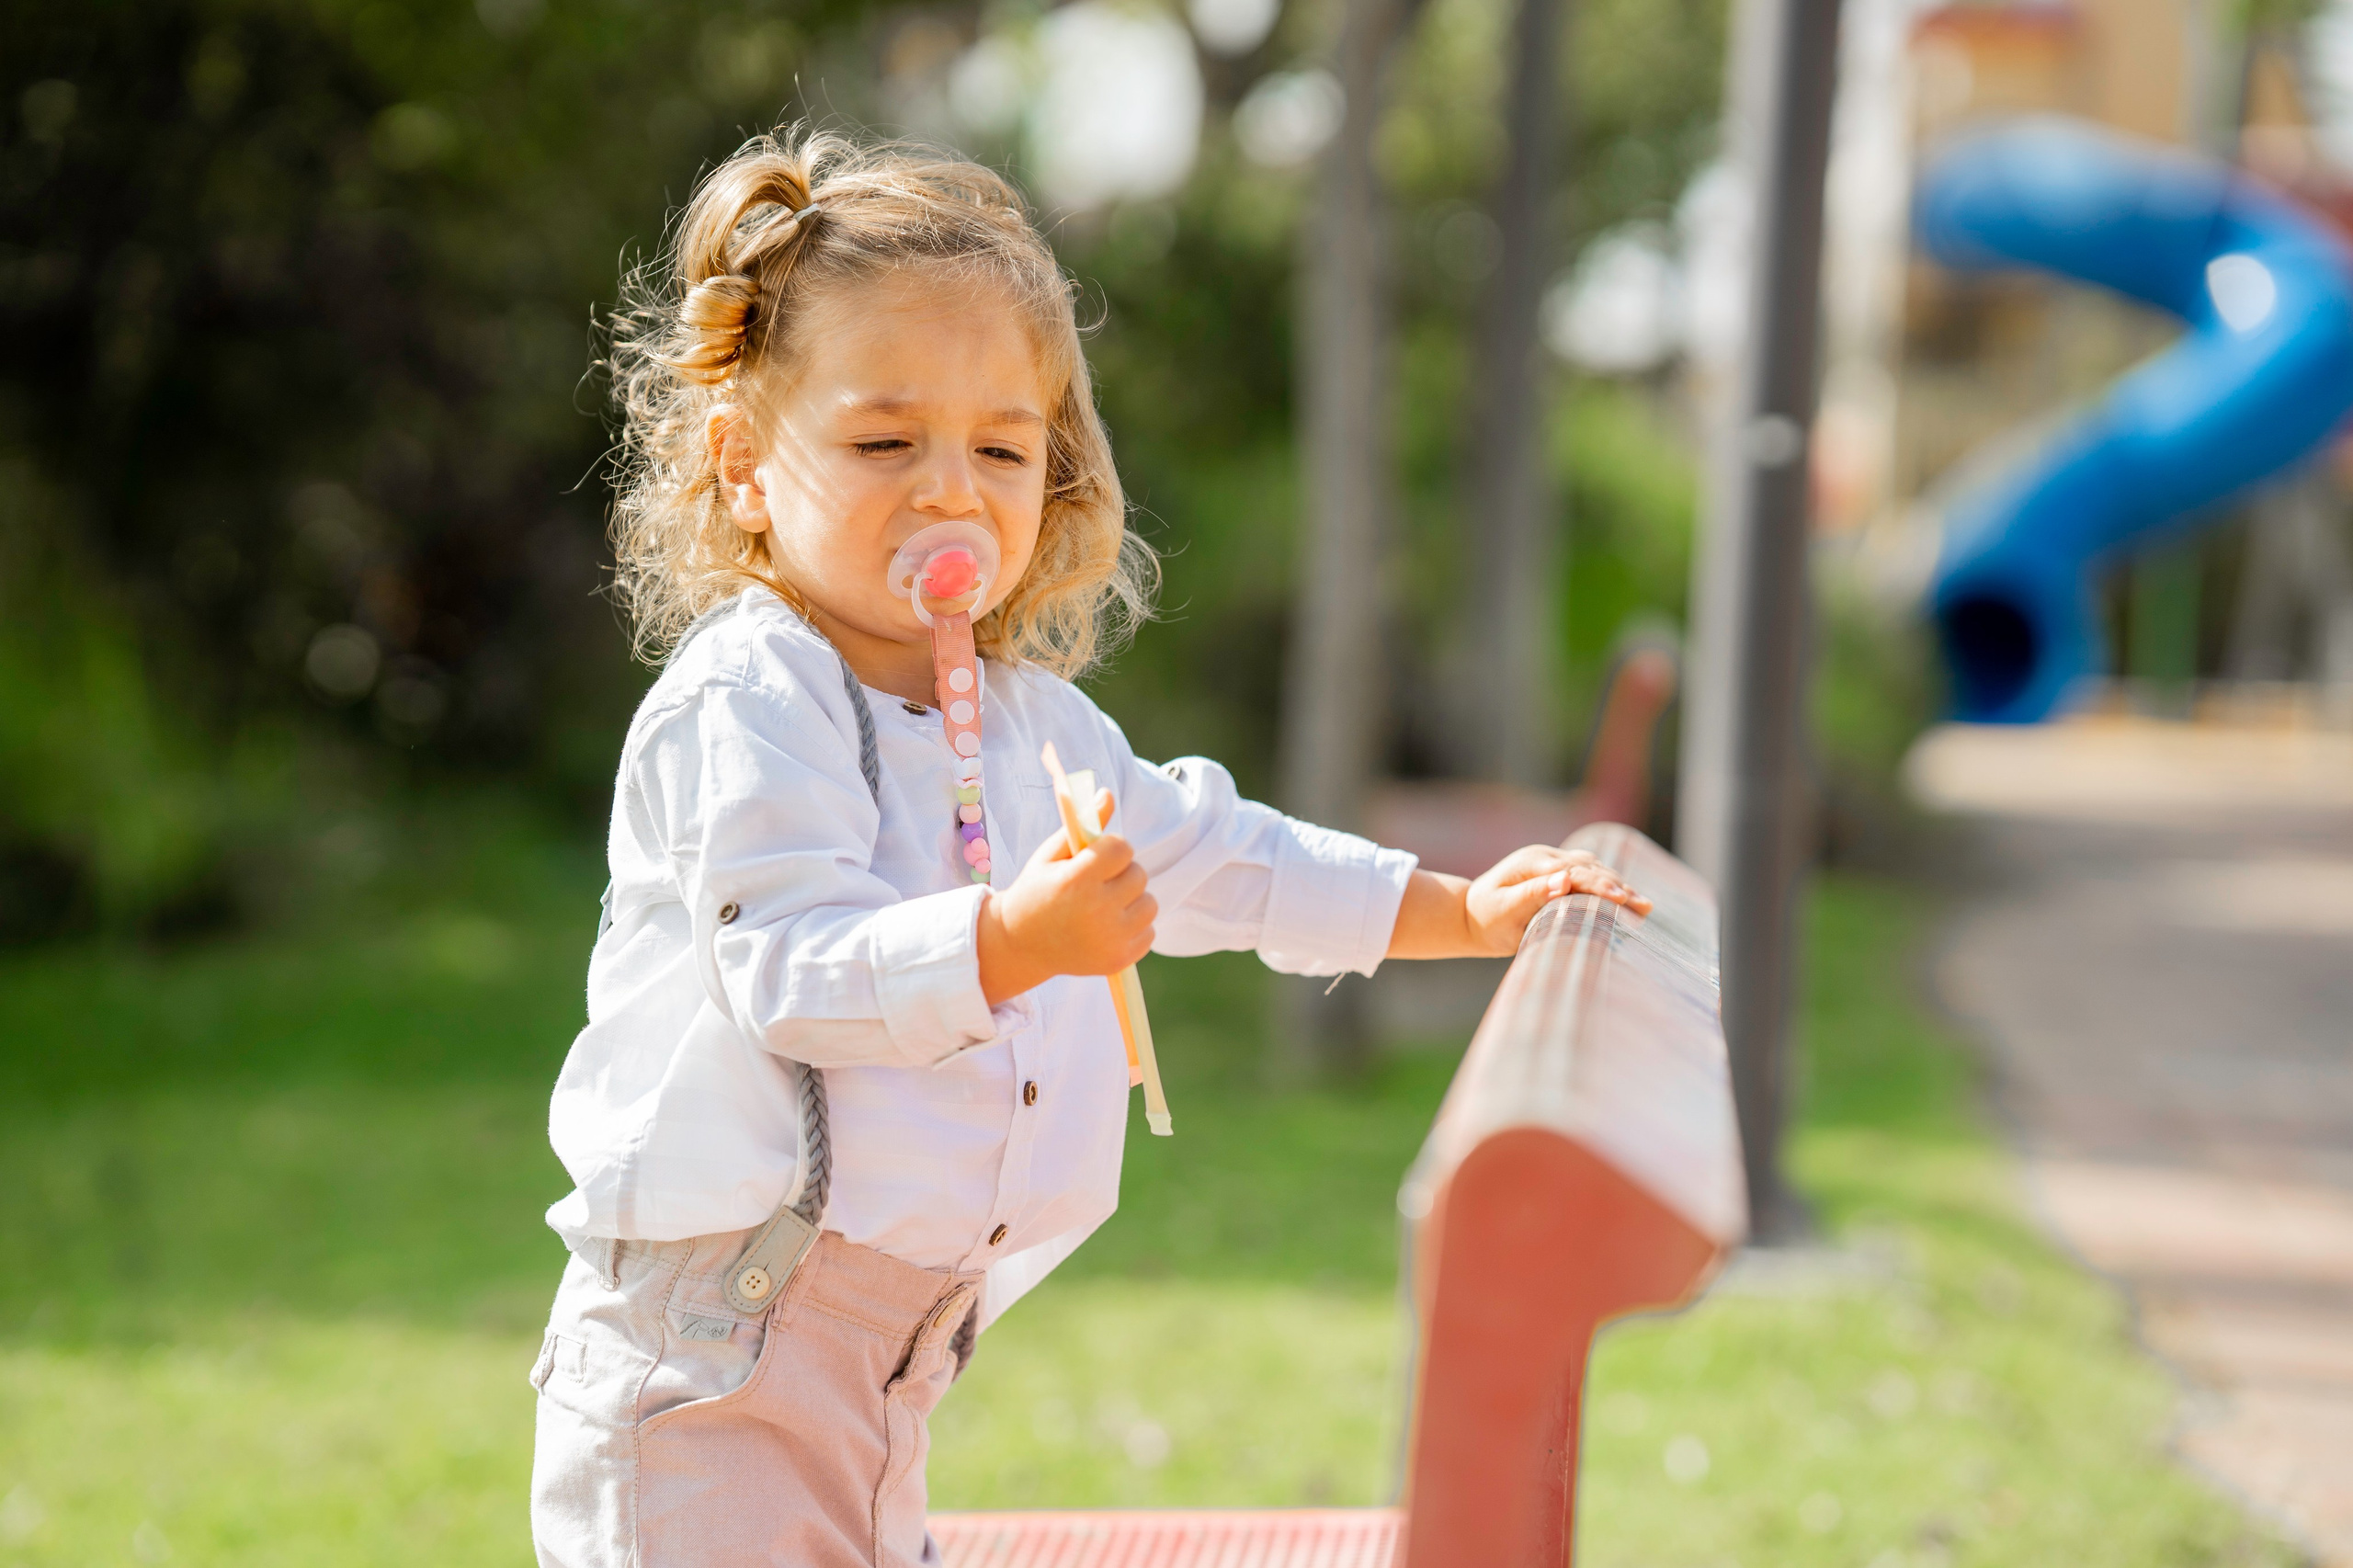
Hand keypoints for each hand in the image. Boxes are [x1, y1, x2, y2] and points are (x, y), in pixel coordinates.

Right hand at [976, 789, 1156, 1003]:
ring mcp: (1110, 939)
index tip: (1095, 858)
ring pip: (1149, 903)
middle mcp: (1097, 911)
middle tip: (1097, 883)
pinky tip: (1108, 926)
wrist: (1020, 945)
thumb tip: (1107, 793)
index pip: (1122, 848)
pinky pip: (1149, 931)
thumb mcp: (1051, 854)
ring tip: (1104, 904)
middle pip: (1139, 874)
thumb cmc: (1037, 891)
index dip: (1111, 849)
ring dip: (1132, 899)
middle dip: (1121, 873)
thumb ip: (1083, 824)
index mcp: (1076, 880)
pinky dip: (1134, 926)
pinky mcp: (1120, 960)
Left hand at [1388, 845, 1649, 960]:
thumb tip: (1564, 880)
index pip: (1574, 871)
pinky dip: (1612, 888)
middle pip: (1591, 868)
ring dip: (1621, 886)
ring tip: (1645, 907)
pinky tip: (1631, 902)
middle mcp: (1548, 857)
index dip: (1599, 884)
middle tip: (1644, 907)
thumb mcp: (1503, 909)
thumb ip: (1532, 894)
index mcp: (1533, 862)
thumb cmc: (1486, 917)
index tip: (1621, 898)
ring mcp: (1556, 863)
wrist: (1472, 915)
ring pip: (1596, 870)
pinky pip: (1592, 877)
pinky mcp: (1562, 874)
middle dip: (1619, 886)